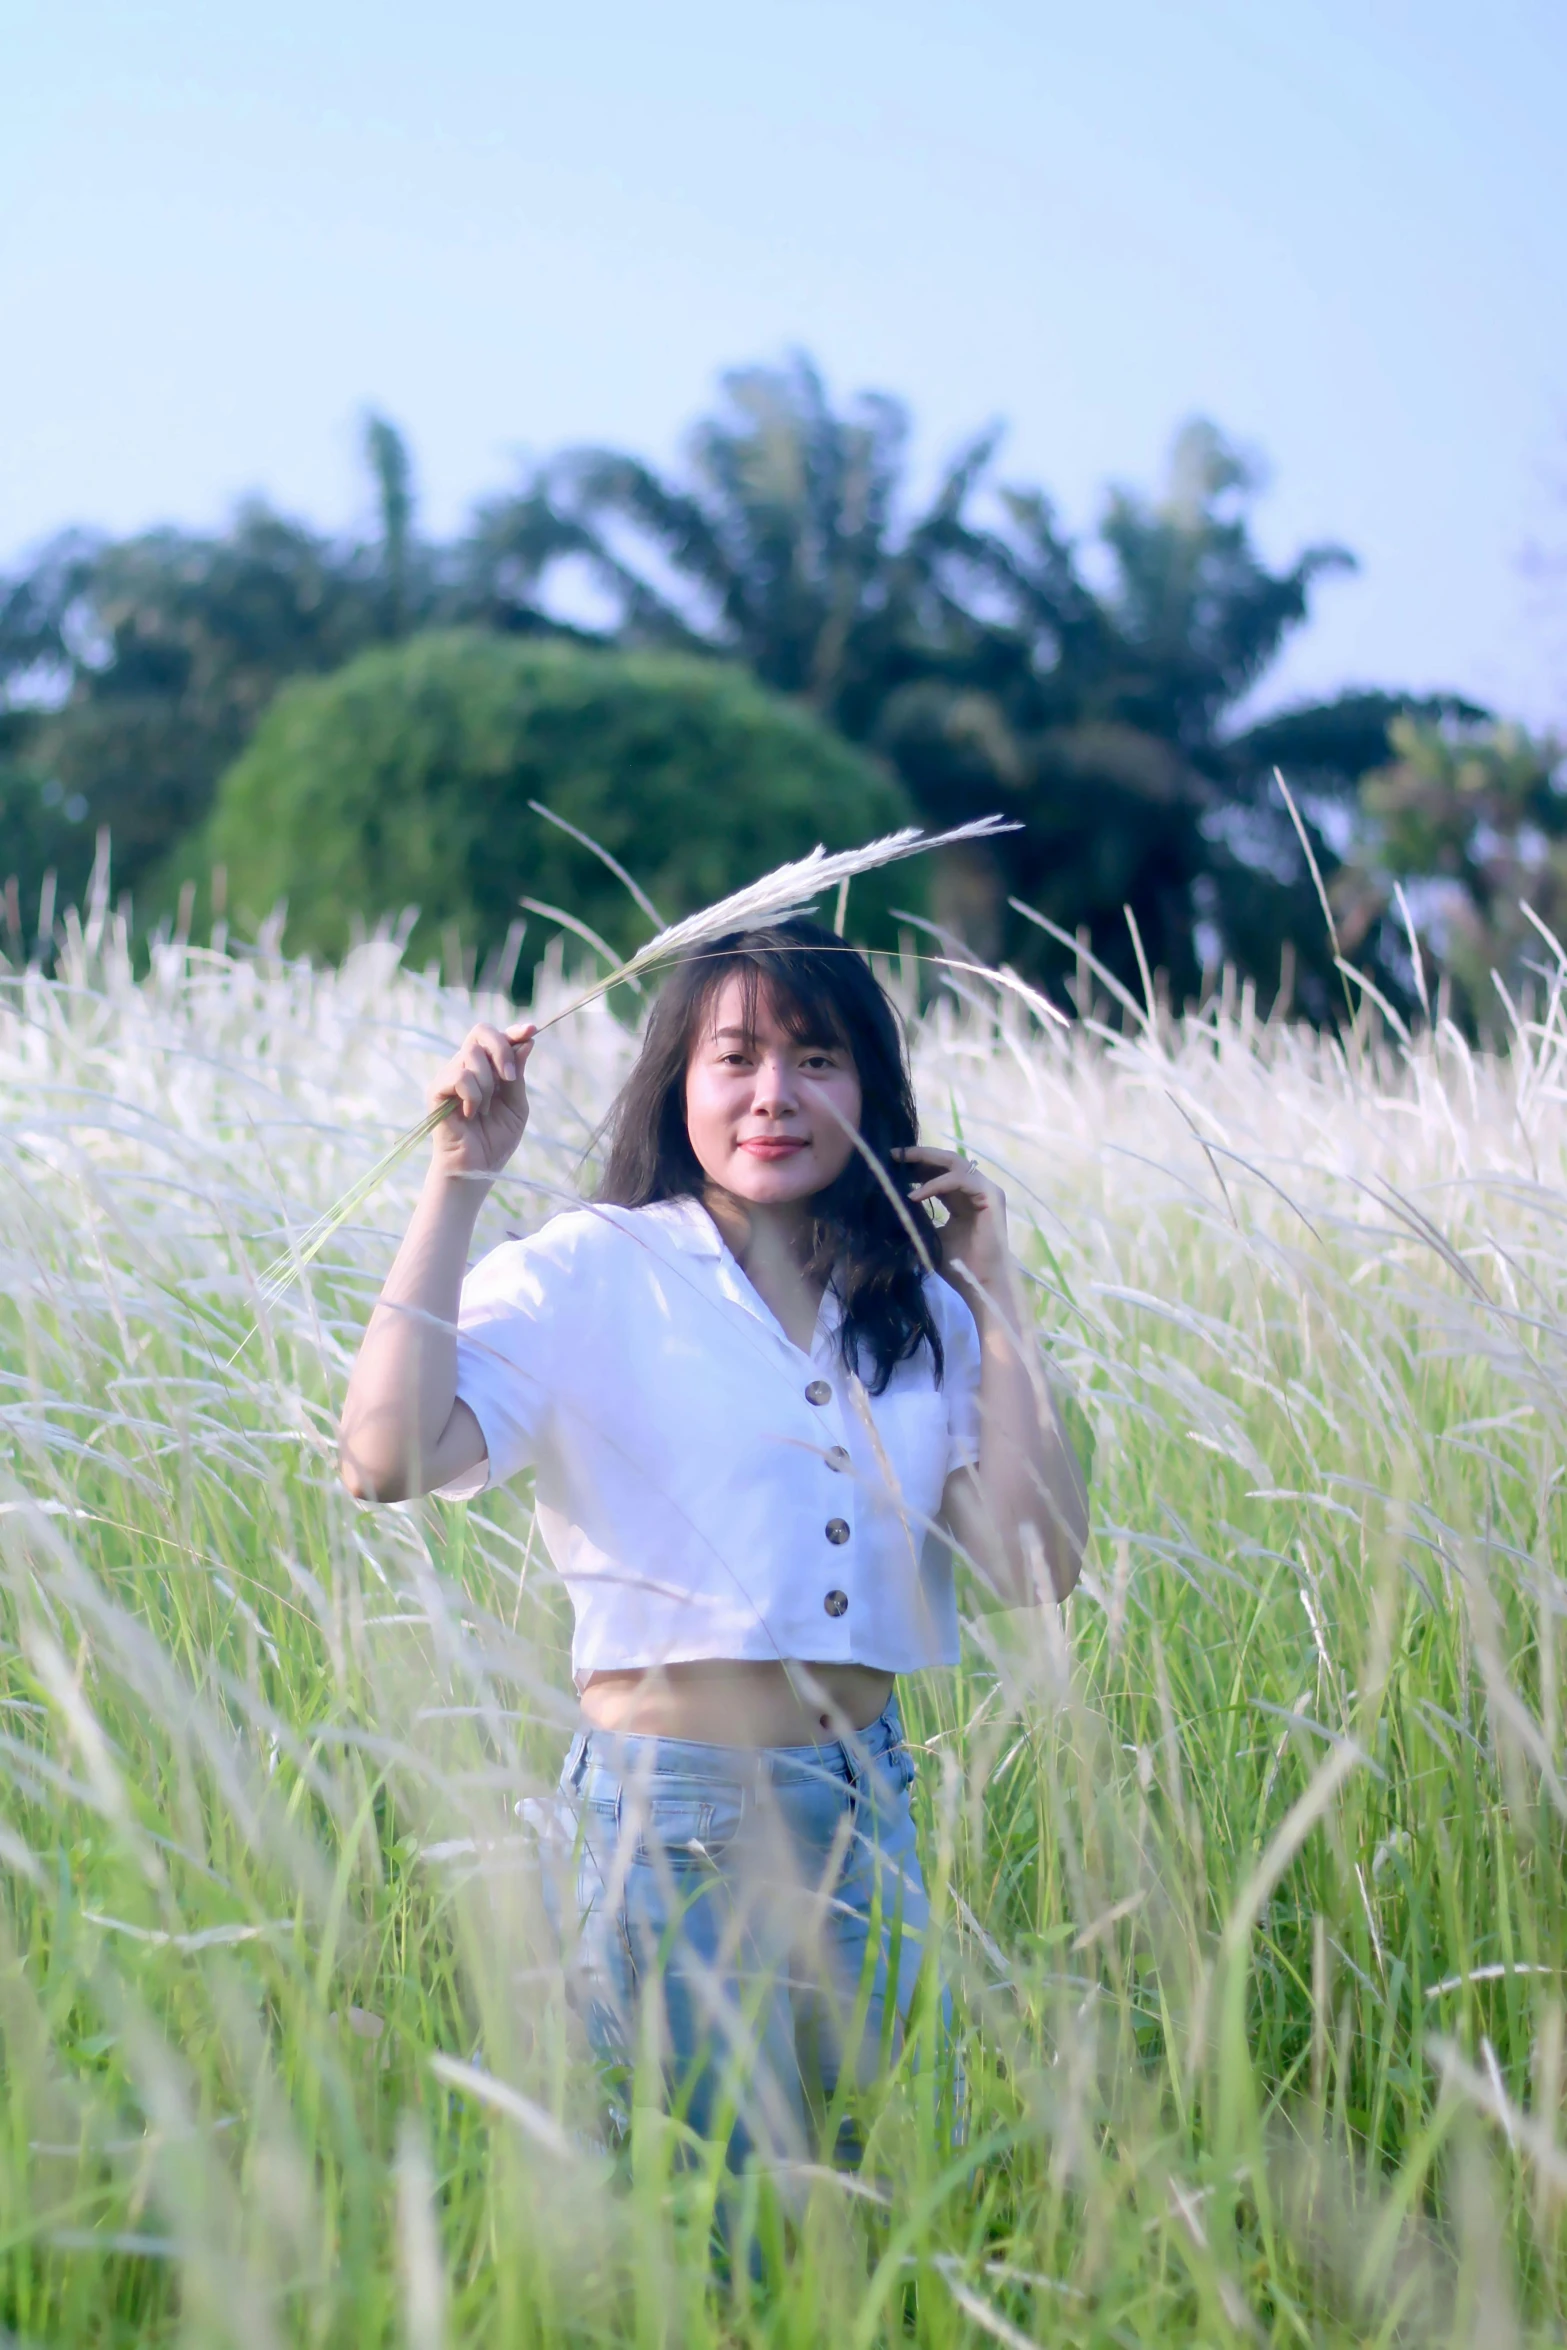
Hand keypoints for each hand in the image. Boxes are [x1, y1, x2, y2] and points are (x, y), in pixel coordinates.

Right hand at [429, 1021, 534, 1179]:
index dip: (513, 1031)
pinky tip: (470, 1114)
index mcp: (487, 1068)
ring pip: (472, 1056)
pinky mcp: (437, 1090)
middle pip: (481, 1032)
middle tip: (510, 1078)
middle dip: (501, 1050)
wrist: (477, 1168)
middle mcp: (466, 1066)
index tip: (531, 1031)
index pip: (496, 1037)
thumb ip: (518, 1075)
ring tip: (485, 1110)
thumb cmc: (495, 1140)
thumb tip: (526, 1042)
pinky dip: (473, 1096)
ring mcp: (449, 1076)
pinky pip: (460, 1077)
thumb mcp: (516, 1105)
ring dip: (488, 1085)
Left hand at [891, 1143, 1009, 1295]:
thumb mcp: (930, 1235)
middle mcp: (976, 1190)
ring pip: (954, 1163)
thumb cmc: (958, 1266)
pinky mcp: (991, 1197)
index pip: (938, 1172)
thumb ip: (918, 1217)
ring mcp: (986, 1191)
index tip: (890, 1163)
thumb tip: (890, 1204)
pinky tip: (916, 1195)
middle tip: (893, 1154)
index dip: (915, 1165)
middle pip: (946, 1160)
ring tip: (900, 1165)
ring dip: (925, 1161)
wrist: (978, 1284)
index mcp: (962, 1198)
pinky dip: (936, 1184)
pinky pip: (960, 1179)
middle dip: (918, 1155)